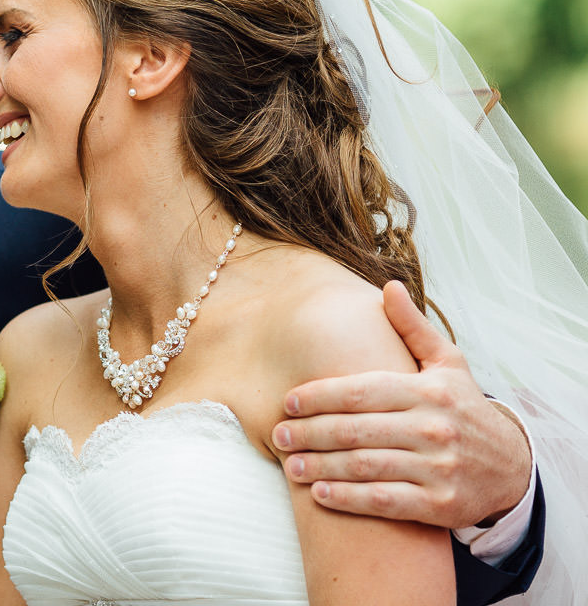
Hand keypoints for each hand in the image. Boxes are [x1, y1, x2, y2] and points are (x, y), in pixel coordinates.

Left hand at [271, 281, 532, 528]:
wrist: (512, 466)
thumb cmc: (464, 408)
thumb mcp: (447, 363)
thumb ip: (412, 328)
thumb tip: (388, 286)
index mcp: (429, 391)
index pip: (360, 391)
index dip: (319, 397)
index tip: (287, 401)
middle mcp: (435, 428)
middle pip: (356, 430)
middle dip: (310, 433)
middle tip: (278, 435)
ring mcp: (439, 468)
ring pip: (366, 467)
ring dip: (321, 466)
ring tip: (290, 466)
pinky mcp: (441, 505)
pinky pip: (385, 502)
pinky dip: (349, 499)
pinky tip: (320, 493)